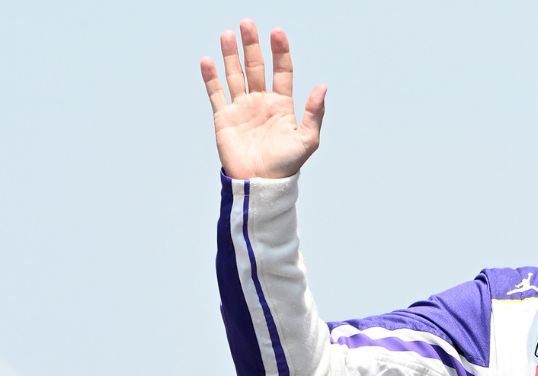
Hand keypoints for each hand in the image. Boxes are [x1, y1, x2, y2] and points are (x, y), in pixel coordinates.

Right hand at [199, 19, 325, 178]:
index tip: (277, 32)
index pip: (282, 72)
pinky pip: (216, 93)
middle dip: (252, 46)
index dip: (280, 52)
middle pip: (256, 67)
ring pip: (235, 75)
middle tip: (248, 23)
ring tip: (228, 34)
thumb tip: (322, 87)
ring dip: (231, 55)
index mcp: (282, 105)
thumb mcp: (306, 140)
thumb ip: (313, 113)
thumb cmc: (286, 165)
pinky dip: (211, 77)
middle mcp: (261, 102)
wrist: (260, 183)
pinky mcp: (224, 117)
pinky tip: (208, 60)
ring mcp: (242, 108)